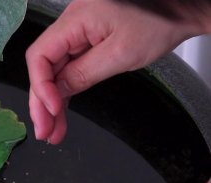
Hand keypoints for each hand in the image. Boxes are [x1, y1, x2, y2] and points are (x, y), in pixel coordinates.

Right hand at [25, 0, 208, 143]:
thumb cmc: (161, 20)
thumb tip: (57, 93)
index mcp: (76, 19)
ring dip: (51, 102)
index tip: (53, 109)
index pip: (40, 56)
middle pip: (43, 67)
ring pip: (53, 71)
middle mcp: (71, 23)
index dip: (41, 86)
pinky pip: (68, 68)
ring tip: (53, 130)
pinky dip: (64, 91)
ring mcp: (77, 32)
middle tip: (45, 131)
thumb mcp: (122, 53)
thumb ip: (84, 74)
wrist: (181, 8)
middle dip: (42, 102)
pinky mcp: (85, 41)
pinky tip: (61, 112)